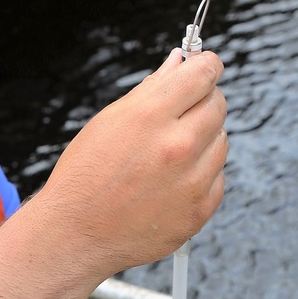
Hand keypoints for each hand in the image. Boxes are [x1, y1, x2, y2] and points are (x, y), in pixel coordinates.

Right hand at [44, 48, 227, 278]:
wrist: (75, 235)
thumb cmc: (84, 178)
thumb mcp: (108, 122)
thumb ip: (150, 90)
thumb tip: (178, 62)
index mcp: (150, 116)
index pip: (204, 72)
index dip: (205, 65)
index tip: (204, 67)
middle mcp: (178, 146)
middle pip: (218, 103)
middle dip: (202, 101)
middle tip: (179, 114)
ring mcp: (193, 181)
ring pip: (222, 140)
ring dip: (203, 140)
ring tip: (166, 156)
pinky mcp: (200, 209)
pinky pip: (217, 176)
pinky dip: (200, 174)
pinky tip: (169, 182)